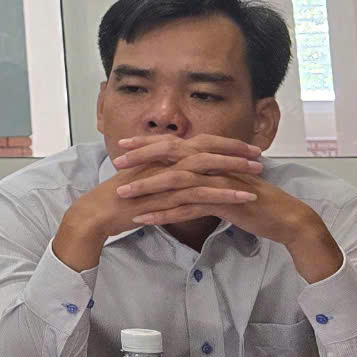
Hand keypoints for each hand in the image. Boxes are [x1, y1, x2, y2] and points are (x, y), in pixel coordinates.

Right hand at [57, 136, 262, 266]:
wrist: (96, 213)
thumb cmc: (116, 200)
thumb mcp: (141, 180)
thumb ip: (159, 174)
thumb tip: (176, 175)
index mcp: (159, 156)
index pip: (195, 143)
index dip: (221, 143)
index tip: (242, 146)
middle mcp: (164, 161)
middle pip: (206, 149)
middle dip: (234, 151)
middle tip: (258, 154)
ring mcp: (166, 177)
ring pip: (207, 169)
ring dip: (235, 170)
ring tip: (259, 174)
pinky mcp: (167, 196)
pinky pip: (202, 193)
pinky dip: (225, 193)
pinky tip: (244, 197)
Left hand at [112, 137, 335, 277]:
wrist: (286, 218)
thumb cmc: (253, 201)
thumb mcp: (224, 182)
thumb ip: (203, 175)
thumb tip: (179, 172)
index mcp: (213, 157)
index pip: (175, 144)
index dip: (148, 143)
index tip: (123, 145)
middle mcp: (214, 164)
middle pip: (171, 155)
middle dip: (141, 158)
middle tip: (115, 162)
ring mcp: (219, 182)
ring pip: (176, 181)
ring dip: (147, 187)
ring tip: (122, 194)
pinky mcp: (224, 202)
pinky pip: (189, 207)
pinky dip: (164, 213)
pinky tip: (145, 220)